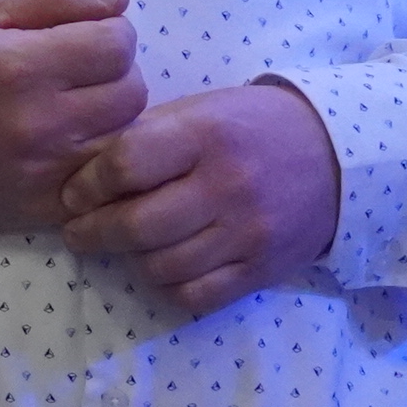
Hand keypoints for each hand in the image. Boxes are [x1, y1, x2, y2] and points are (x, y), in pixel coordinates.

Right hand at [0, 0, 147, 231]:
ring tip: (78, 110)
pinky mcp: (47, 206)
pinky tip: (73, 147)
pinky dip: (100, 162)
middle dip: (116, 75)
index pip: (117, 44)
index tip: (89, 37)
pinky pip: (107, 182)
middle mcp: (38, 122)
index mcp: (20, 66)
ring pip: (126, 138)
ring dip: (112, 119)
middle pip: (132, 91)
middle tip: (84, 74)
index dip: (111, 33)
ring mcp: (45, 171)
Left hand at [56, 80, 342, 316]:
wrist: (334, 156)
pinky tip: (162, 267)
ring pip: (162, 265)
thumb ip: (147, 138)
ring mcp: (247, 231)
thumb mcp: (200, 111)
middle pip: (137, 225)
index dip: (87, 185)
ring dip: (129, 261)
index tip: (72, 194)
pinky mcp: (262, 268)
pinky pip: (196, 295)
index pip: (125, 165)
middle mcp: (226, 184)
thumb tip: (82, 173)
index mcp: (204, 135)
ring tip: (122, 247)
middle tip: (78, 232)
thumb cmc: (250, 128)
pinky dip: (169, 285)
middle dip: (92, 233)